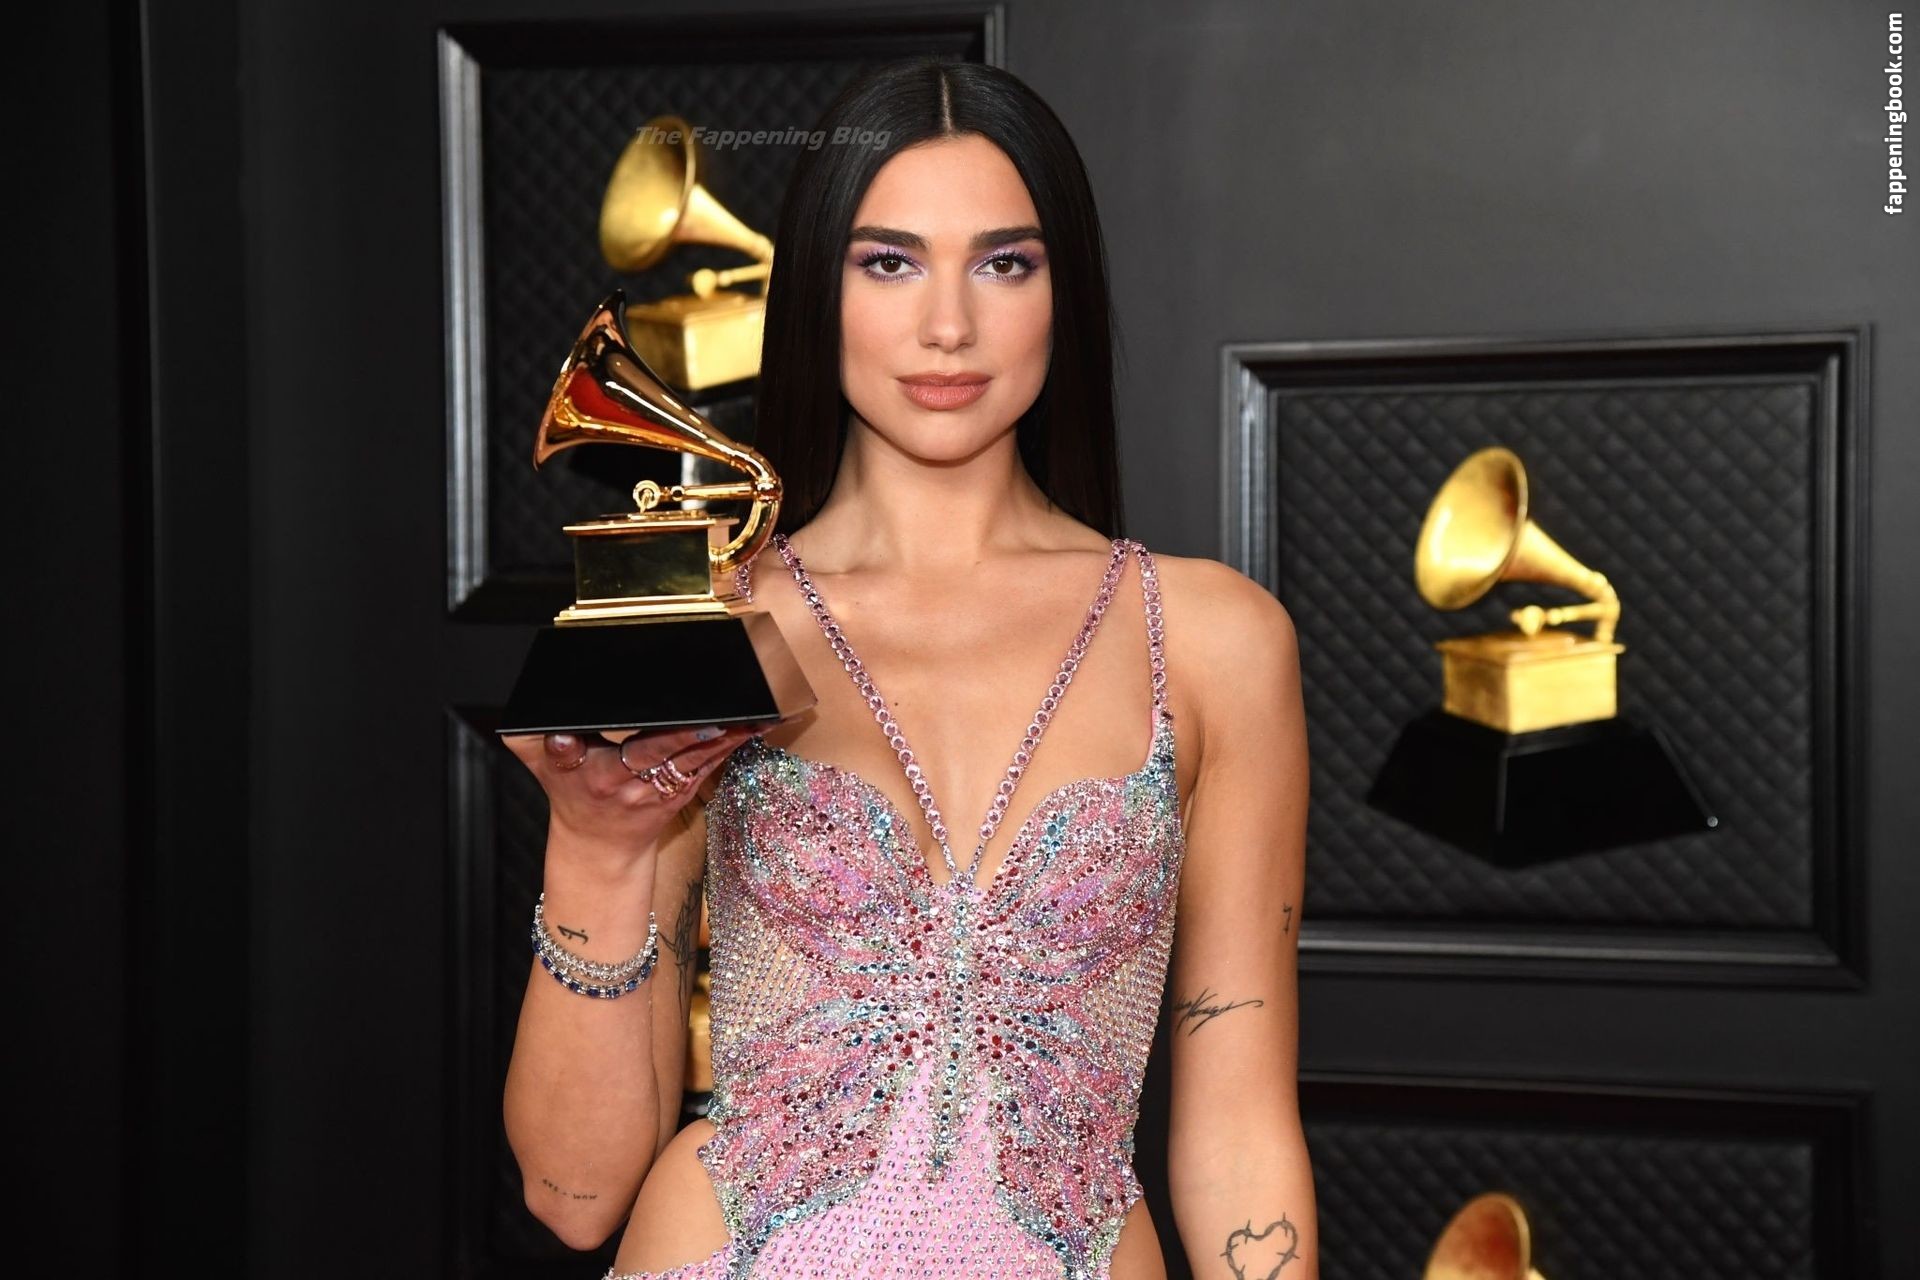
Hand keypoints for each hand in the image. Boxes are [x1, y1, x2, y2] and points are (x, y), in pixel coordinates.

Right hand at [502, 723, 765, 877]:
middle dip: (679, 737)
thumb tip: (532, 705)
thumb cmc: (572, 793)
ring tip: (749, 716)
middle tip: (708, 719)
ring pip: (691, 760)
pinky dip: (731, 746)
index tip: (587, 731)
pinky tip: (754, 725)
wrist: (601, 846)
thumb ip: (530, 738)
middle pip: (652, 754)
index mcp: (586, 771)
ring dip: (721, 740)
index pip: (582, 752)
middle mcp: (622, 782)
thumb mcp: (541, 765)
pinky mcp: (682, 792)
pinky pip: (708, 765)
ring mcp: (657, 790)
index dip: (590, 742)